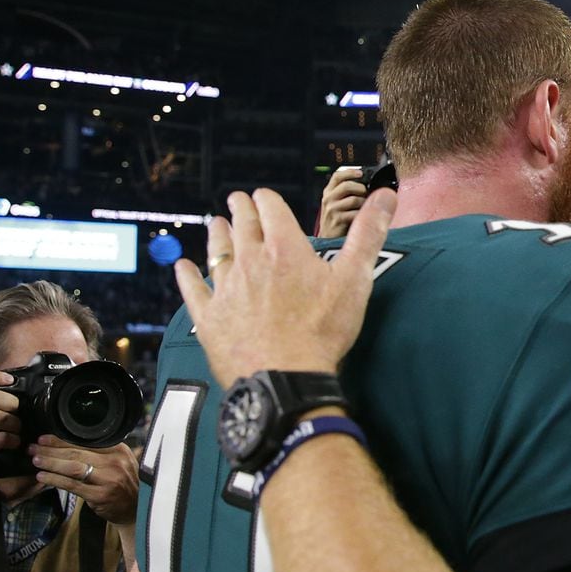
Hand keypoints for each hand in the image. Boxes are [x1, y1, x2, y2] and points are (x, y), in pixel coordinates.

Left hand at [31, 436, 139, 524]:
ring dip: (51, 463)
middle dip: (51, 450)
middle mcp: (115, 462)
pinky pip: (72, 485)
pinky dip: (55, 480)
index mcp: (119, 450)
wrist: (137, 509)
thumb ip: (101, 453)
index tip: (43, 438)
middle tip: (33, 448)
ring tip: (35, 460)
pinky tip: (42, 477)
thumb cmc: (123, 484)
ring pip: (73, 467)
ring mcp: (108, 479)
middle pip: (77, 452)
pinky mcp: (100, 495)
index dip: (62, 439)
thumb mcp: (119, 463)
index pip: (86, 441)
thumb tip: (66, 444)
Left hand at [175, 188, 396, 387]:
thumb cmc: (324, 329)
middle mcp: (250, 261)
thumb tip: (387, 194)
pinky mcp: (209, 316)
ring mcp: (226, 288)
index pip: (270, 208)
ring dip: (216, 235)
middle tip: (237, 201)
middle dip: (241, 210)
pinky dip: (187, 276)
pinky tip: (182, 266)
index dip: (267, 199)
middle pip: (241, 226)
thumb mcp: (356, 279)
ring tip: (215, 223)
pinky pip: (193, 290)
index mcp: (284, 247)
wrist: (286, 377)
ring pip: (217, 252)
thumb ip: (369, 233)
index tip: (263, 196)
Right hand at [318, 167, 367, 239]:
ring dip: (365, 204)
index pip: (337, 176)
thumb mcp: (341, 205)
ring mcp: (332, 210)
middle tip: (368, 196)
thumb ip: (351, 194)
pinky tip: (363, 219)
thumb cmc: (340, 223)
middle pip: (347, 186)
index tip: (361, 173)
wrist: (329, 242)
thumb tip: (373, 188)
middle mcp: (328, 199)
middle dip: (362, 189)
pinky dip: (364, 216)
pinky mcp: (338, 221)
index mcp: (329, 193)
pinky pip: (357, 213)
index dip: (350, 172)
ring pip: (354, 199)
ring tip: (365, 210)